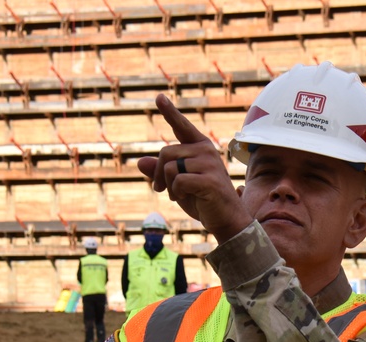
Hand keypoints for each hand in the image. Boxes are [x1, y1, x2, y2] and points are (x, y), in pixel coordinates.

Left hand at [136, 94, 251, 242]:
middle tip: (162, 189)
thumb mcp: (176, 185)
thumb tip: (140, 161)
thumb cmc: (202, 200)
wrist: (225, 219)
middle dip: (159, 174)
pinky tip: (188, 198)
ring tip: (180, 195)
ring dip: (169, 186)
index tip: (159, 97)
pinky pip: (179, 182)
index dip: (169, 112)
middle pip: (165, 153)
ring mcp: (209, 164)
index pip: (181, 126)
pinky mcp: (210, 180)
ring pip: (171, 168)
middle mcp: (205, 150)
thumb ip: (160, 172)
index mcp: (199, 147)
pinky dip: (177, 193)